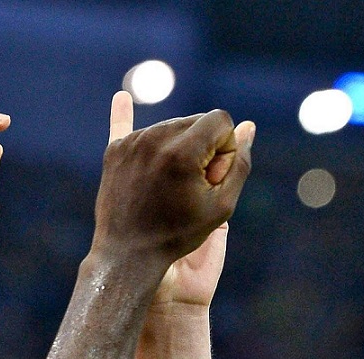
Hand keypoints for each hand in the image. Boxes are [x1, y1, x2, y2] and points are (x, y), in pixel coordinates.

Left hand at [94, 101, 252, 265]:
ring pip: (171, 126)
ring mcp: (131, 143)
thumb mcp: (221, 205)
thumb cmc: (178, 235)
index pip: (220, 119)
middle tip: (193, 183)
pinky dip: (125, 114)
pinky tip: (121, 98)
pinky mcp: (115, 150)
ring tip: (170, 184)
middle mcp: (154, 139)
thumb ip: (239, 163)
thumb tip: (248, 127)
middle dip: (204, 144)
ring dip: (179, 146)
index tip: (214, 173)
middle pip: (196, 120)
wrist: (126, 256)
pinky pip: (126, 126)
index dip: (225, 146)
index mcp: (182, 151)